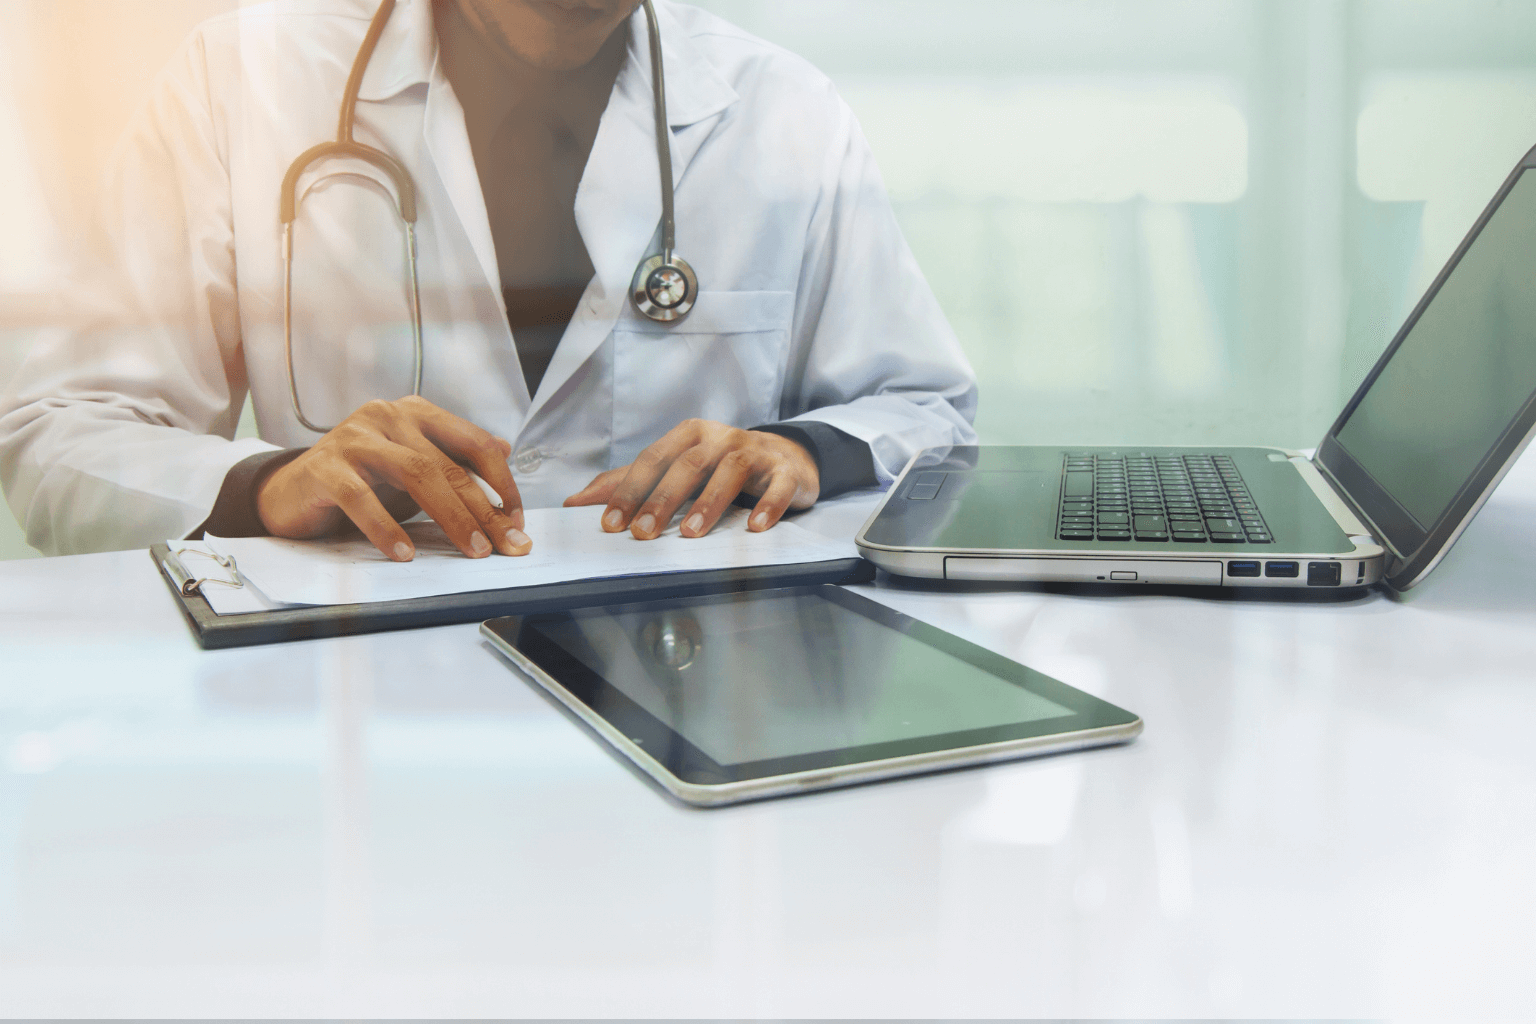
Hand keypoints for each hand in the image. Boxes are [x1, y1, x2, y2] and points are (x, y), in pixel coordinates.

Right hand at [256, 396, 530, 560]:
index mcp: (415, 413)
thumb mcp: (414, 467)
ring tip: (472, 550)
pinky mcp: (323, 467)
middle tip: (506, 546)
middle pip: (448, 464)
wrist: (289, 492)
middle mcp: (387, 416)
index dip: (502, 483)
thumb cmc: (362, 480)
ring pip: (415, 474)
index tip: (518, 521)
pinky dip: (386, 528)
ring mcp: (353, 438)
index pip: (473, 442)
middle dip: (484, 510)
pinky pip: (361, 497)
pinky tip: (404, 554)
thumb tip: (505, 449)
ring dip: (451, 517)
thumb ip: (455, 458)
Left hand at [564, 419, 818, 538]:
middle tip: (643, 534)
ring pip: (731, 470)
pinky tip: (755, 528)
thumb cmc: (720, 466)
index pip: (652, 460)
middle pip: (688, 464)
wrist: (785, 458)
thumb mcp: (675, 468)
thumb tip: (574, 503)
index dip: (631, 491)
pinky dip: (768, 505)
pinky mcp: (786, 471)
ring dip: (709, 502)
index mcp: (688, 435)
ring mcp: (755, 451)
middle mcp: (720, 438)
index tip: (612, 525)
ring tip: (691, 534)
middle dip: (663, 499)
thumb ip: (628, 482)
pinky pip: (778, 485)